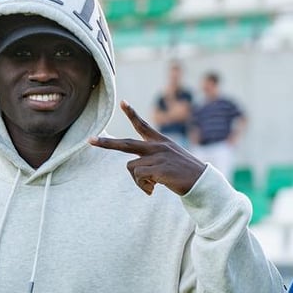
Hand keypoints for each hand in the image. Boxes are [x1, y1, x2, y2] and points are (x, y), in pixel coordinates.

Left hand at [90, 101, 206, 195]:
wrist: (203, 182)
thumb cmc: (187, 175)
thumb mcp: (171, 162)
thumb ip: (154, 161)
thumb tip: (138, 172)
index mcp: (161, 142)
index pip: (143, 125)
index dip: (131, 114)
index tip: (122, 102)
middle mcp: (157, 147)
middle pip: (125, 143)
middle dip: (106, 143)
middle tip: (90, 140)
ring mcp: (157, 157)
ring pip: (131, 167)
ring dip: (138, 181)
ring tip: (152, 187)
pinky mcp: (158, 168)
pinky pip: (139, 177)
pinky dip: (143, 186)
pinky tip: (154, 190)